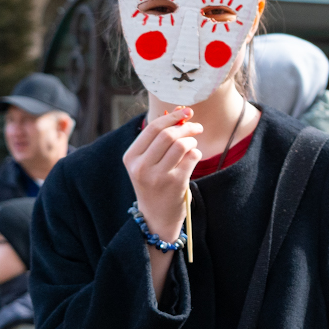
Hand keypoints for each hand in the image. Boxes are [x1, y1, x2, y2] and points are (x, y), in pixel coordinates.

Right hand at [122, 108, 202, 242]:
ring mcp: (158, 176)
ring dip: (192, 141)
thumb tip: (179, 112)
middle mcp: (141, 166)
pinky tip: (193, 158)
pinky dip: (197, 153)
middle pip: (168, 134)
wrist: (156, 217)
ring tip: (193, 146)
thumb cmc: (154, 183)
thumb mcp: (148, 162)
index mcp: (131, 157)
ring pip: (182, 145)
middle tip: (197, 127)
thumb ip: (159, 139)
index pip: (152, 128)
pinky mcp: (175, 183)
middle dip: (187, 127)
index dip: (172, 116)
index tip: (187, 111)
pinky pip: (192, 157)